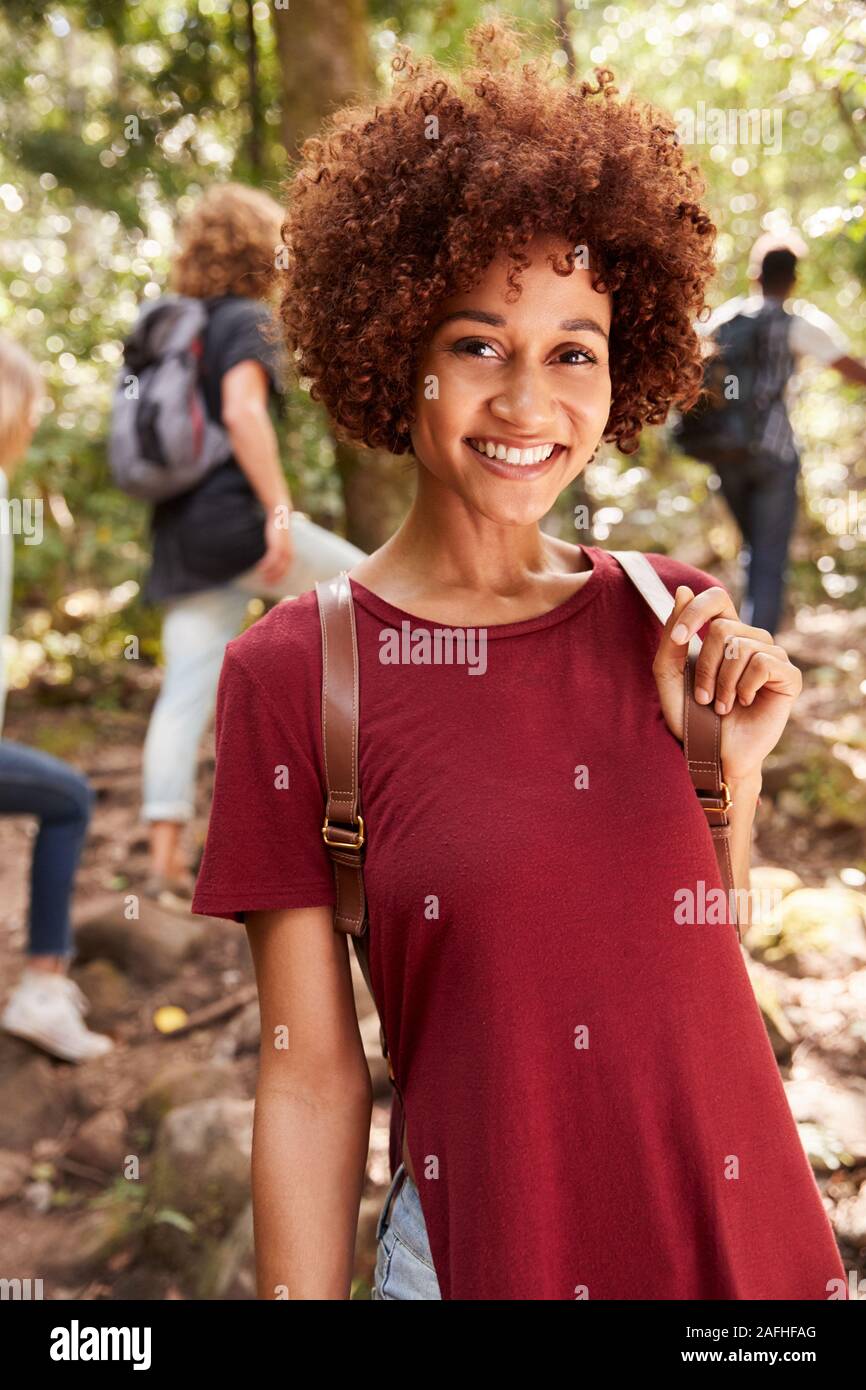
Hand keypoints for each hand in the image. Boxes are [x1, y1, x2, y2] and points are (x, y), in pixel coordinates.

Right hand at [255, 506, 294, 585]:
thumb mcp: (279, 538)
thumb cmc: (277, 526)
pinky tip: (260, 569)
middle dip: (276, 578)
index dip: (281, 576)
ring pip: (277, 567)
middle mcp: (288, 552)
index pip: (287, 569)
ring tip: (264, 580)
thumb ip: (276, 546)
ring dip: (271, 574)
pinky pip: (271, 559)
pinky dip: (267, 566)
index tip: (274, 582)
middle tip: (268, 585)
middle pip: (283, 570)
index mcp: (290, 552)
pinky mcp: (276, 545)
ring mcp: (282, 549)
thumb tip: (270, 552)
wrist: (280, 514)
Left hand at [652, 585, 801, 781]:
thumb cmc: (691, 716)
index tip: (679, 639)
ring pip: (741, 647)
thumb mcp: (669, 675)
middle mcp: (751, 639)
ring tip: (722, 705)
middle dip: (705, 667)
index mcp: (725, 633)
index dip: (696, 612)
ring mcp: (773, 655)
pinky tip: (745, 703)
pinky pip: (763, 663)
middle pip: (723, 628)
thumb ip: (672, 637)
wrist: (714, 754)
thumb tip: (684, 590)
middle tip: (704, 698)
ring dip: (723, 683)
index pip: (716, 598)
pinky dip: (745, 688)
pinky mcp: (789, 676)